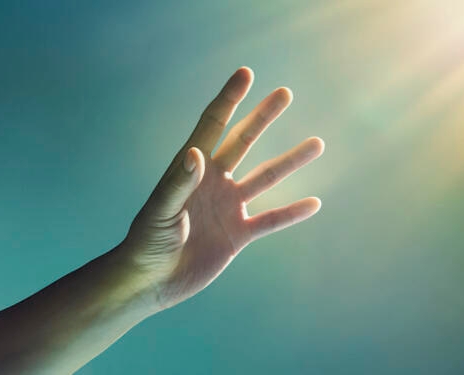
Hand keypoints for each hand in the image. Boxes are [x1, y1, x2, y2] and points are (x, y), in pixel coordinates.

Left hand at [124, 67, 324, 309]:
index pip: (213, 125)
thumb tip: (197, 152)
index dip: (229, 99)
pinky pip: (270, 221)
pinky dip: (292, 213)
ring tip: (317, 144)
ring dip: (291, 161)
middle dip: (263, 117)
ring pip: (265, 178)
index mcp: (191, 168)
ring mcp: (228, 206)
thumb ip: (178, 183)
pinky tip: (314, 203)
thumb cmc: (146, 242)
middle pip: (243, 142)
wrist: (151, 280)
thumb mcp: (160, 211)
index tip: (246, 73)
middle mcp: (213, 181)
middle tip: (285, 93)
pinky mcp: (238, 234)